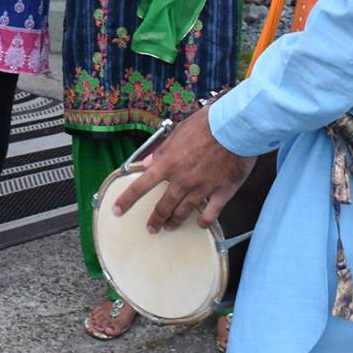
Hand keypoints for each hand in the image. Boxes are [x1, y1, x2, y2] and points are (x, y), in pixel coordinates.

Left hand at [112, 108, 253, 233]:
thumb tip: (148, 162)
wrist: (235, 127)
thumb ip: (163, 149)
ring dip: (175, 221)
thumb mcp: (179, 131)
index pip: (142, 185)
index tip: (117, 211)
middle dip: (155, 219)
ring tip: (170, 226)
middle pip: (164, 206)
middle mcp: (183, 179)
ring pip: (184, 212)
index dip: (127, 200)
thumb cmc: (207, 124)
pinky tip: (201, 224)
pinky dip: (204, 221)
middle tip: (152, 228)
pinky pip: (211, 214)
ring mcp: (202, 188)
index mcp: (169, 163)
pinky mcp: (222, 192)